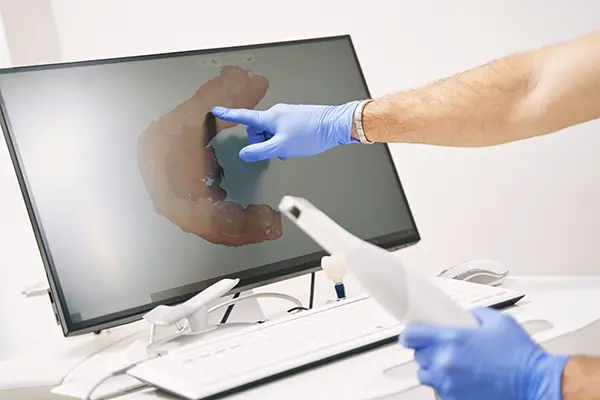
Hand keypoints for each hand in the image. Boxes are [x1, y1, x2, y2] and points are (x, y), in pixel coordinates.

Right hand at [211, 101, 360, 161]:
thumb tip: (244, 154)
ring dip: (274, 143)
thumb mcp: (282, 147)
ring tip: (287, 151)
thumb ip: (261, 151)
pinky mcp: (296, 118)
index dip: (229, 114)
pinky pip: (281, 130)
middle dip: (261, 141)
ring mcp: (287, 115)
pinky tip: (293, 148)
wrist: (335, 125)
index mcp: (270, 117)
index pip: (244, 116)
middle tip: (273, 152)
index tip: (216, 110)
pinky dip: (283, 140)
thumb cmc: (311, 134)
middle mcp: (277, 113)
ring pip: (271, 131)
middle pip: (258, 127)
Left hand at [399, 307, 568, 399]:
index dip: (410, 335)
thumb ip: (476, 315)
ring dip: (435, 370)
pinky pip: (441, 391)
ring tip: (454, 367)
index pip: (410, 336)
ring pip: (427, 376)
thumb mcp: (499, 322)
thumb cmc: (520, 356)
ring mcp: (449, 384)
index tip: (412, 336)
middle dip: (428, 352)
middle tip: (443, 350)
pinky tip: (464, 380)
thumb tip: (468, 315)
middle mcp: (446, 362)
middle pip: (418, 356)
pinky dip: (448, 386)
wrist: (536, 384)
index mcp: (452, 339)